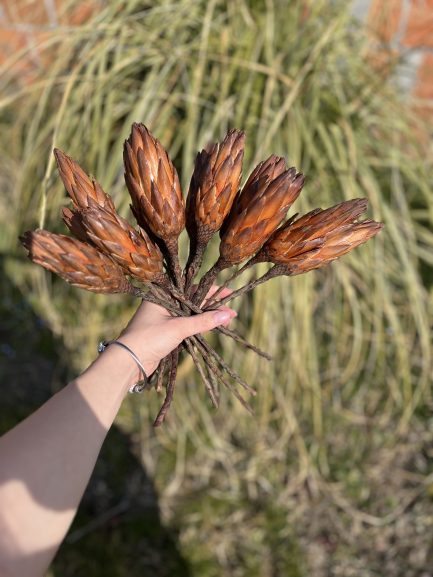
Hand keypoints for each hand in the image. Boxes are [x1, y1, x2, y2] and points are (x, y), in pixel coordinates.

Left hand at [116, 286, 235, 377]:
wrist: (129, 361)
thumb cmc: (150, 338)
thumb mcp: (178, 328)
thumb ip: (203, 321)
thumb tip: (227, 315)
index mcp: (163, 295)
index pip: (192, 288)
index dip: (212, 291)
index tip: (230, 293)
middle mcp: (164, 304)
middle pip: (194, 302)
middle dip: (213, 307)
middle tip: (231, 313)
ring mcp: (165, 318)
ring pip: (192, 315)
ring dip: (208, 318)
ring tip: (227, 321)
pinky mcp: (166, 332)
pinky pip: (187, 326)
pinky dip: (200, 328)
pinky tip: (213, 329)